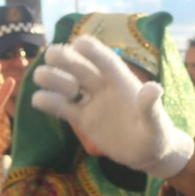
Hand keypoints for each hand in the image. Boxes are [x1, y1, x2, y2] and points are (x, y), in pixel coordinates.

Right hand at [29, 36, 194, 178]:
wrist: (147, 153)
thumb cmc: (157, 136)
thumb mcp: (157, 124)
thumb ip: (151, 107)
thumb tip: (153, 88)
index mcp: (123, 81)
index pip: (107, 62)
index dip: (94, 52)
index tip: (79, 42)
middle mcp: (105, 87)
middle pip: (83, 69)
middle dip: (68, 60)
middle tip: (51, 53)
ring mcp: (92, 102)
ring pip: (69, 85)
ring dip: (55, 79)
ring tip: (40, 75)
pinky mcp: (84, 119)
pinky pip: (64, 108)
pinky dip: (51, 103)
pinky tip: (37, 99)